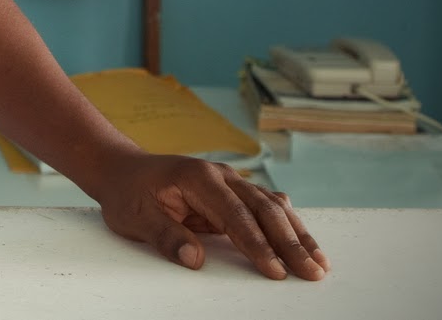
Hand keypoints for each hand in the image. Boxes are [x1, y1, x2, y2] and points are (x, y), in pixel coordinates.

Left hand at [91, 152, 329, 279]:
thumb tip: (194, 259)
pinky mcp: (232, 192)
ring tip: (320, 262)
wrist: (122, 169)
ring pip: (271, 207)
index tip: (276, 271)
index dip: (258, 244)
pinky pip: (265, 207)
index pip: (235, 214)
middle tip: (313, 272)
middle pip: (262, 208)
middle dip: (290, 242)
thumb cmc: (128, 193)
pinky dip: (287, 224)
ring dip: (296, 234)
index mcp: (197, 178)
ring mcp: (229, 181)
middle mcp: (220, 175)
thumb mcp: (134, 216)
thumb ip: (164, 236)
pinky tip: (305, 238)